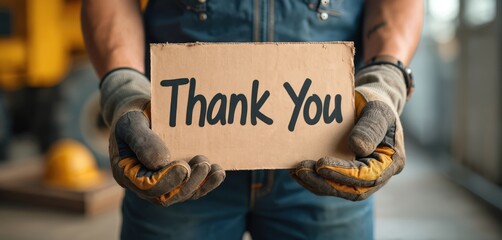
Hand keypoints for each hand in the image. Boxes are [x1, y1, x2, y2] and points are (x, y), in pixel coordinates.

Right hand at [101, 68, 225, 205]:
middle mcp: (144, 184)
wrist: (141, 111)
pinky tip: (218, 172)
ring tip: (214, 167)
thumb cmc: (133, 115)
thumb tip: (162, 162)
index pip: (148, 188)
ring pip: (183, 194)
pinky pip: (193, 187)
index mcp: (127, 173)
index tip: (183, 167)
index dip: (167, 181)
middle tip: (203, 163)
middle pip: (168, 196)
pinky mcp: (177, 179)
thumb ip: (143, 141)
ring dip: (201, 184)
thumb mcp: (132, 122)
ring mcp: (162, 183)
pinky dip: (207, 182)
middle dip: (188, 183)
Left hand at [291, 64, 406, 200]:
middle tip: (302, 170)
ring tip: (296, 170)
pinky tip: (296, 169)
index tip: (321, 164)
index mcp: (391, 161)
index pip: (368, 176)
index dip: (344, 173)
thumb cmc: (376, 102)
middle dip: (325, 183)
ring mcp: (361, 176)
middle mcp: (378, 174)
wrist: (367, 102)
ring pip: (339, 189)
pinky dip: (313, 178)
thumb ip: (371, 127)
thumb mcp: (377, 109)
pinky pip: (330, 182)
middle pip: (352, 190)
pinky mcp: (345, 173)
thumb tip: (358, 148)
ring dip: (316, 183)